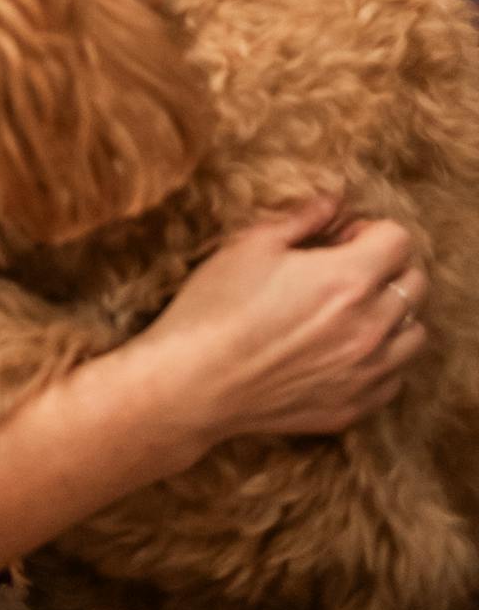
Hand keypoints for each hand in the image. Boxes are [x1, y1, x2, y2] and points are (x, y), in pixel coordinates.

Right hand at [134, 196, 426, 456]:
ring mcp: (366, 373)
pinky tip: (342, 350)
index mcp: (348, 279)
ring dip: (391, 315)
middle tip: (346, 269)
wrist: (194, 382)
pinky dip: (380, 359)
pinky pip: (394, 378)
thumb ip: (302, 218)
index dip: (371, 231)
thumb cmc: (215, 306)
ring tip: (350, 312)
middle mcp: (370, 327)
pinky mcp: (354, 407)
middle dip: (388, 267)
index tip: (341, 239)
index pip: (400, 241)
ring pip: (415, 335)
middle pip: (415, 285)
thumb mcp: (251, 245)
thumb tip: (333, 202)